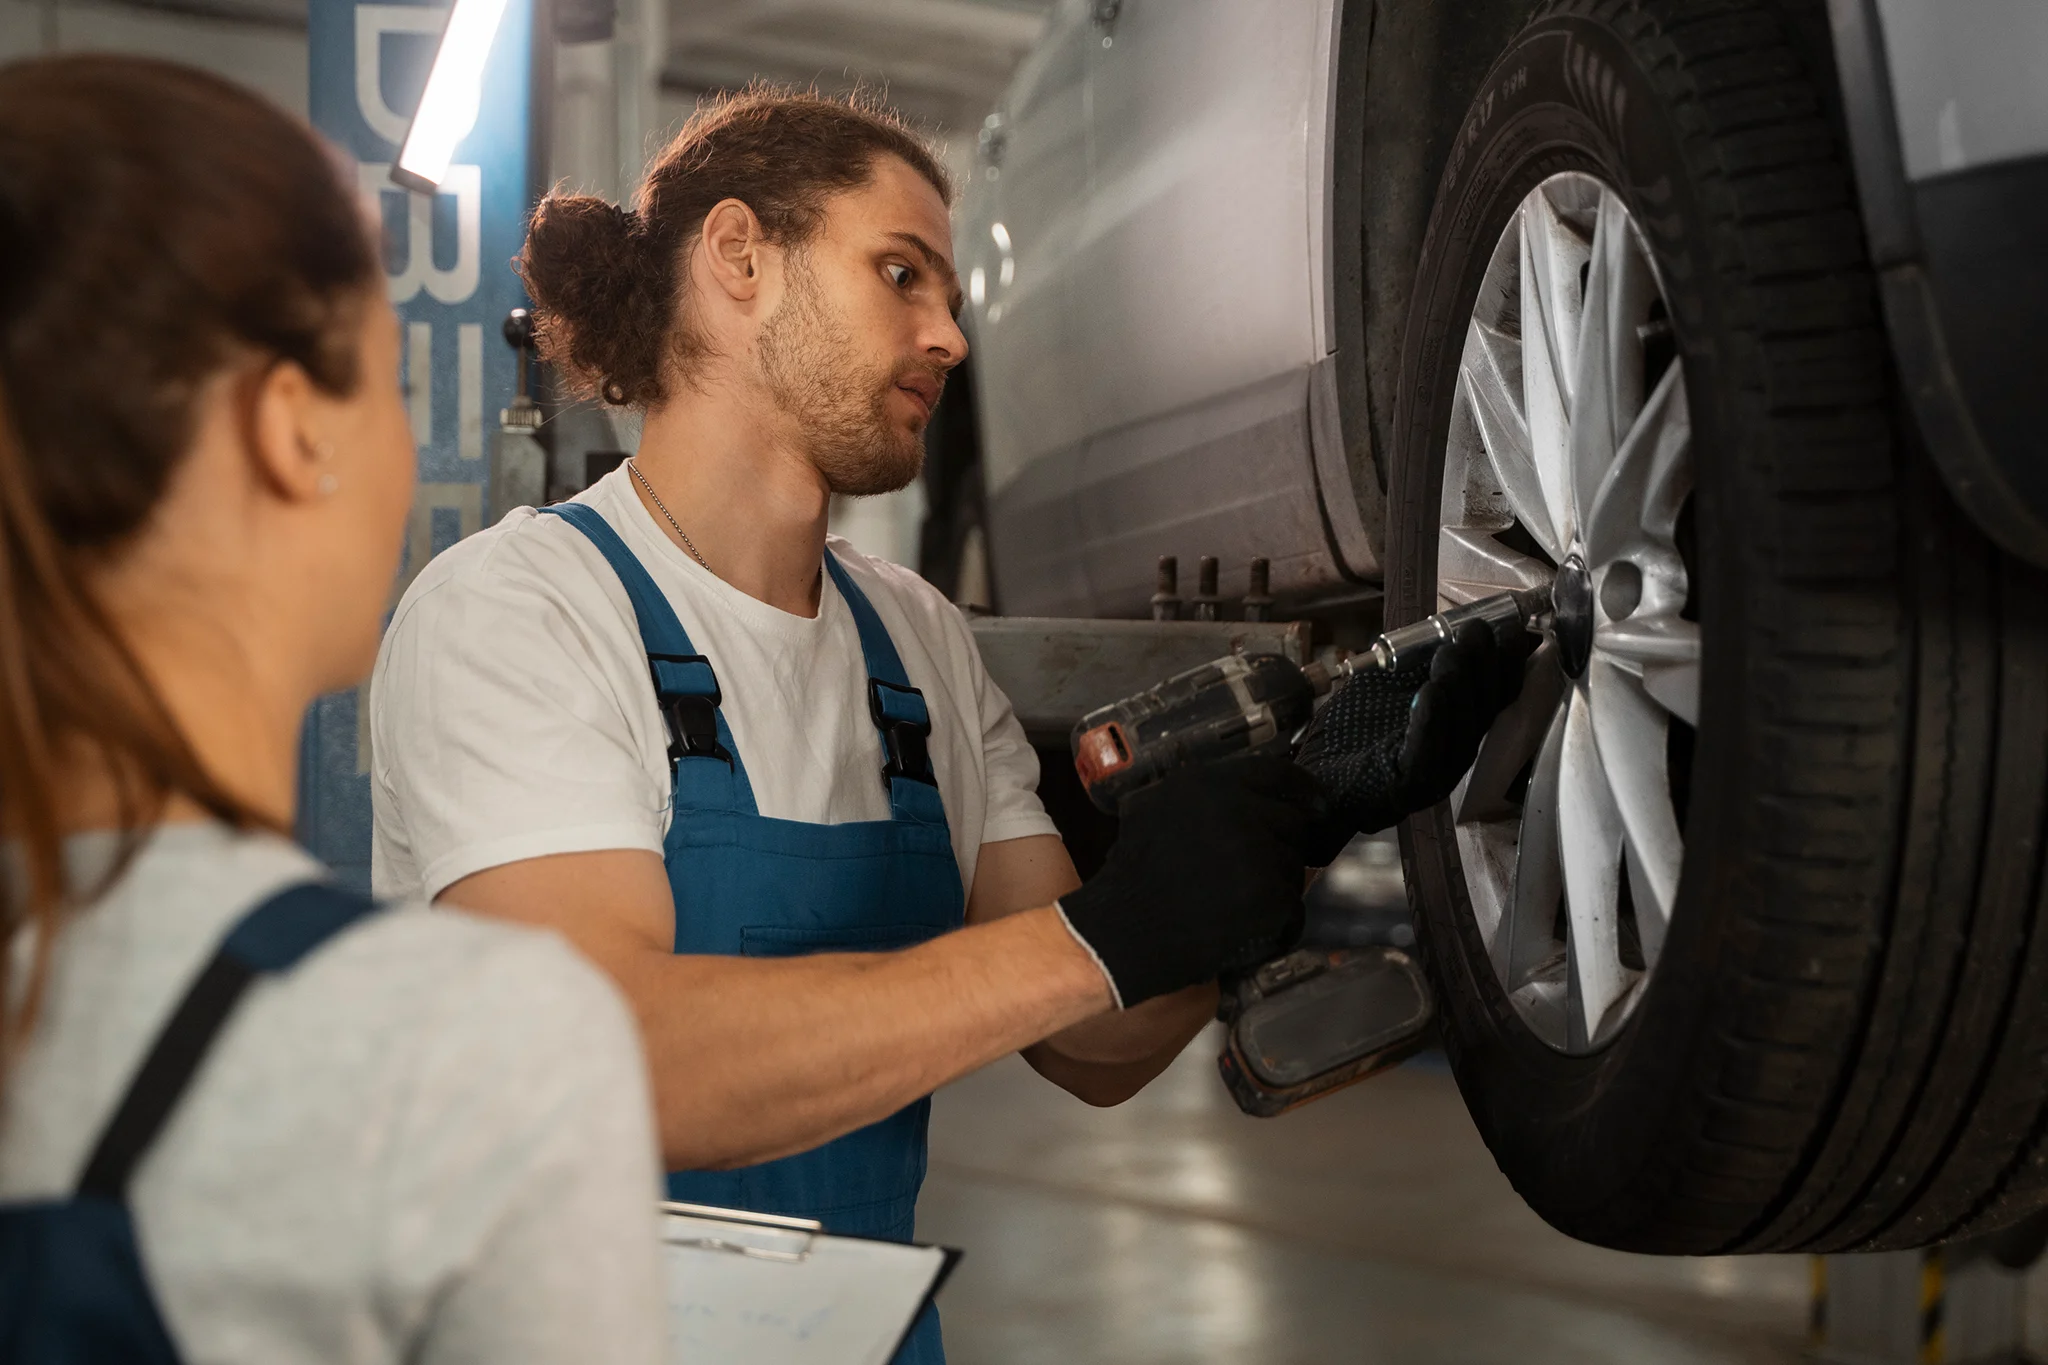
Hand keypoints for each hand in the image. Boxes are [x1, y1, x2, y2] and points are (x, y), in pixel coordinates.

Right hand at [1057, 754, 1324, 1008]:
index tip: (1315, 803)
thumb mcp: (1152, 807)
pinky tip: (1242, 927)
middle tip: (1251, 870)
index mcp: (1210, 784)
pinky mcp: (1272, 898)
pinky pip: (1293, 908)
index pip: (1280, 773)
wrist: (1125, 931)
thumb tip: (1247, 791)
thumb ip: (1202, 792)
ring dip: (1274, 885)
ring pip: (1294, 867)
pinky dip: (1275, 923)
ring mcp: (1259, 855)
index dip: (1302, 789)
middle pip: (1294, 822)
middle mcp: (1240, 812)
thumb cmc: (1135, 874)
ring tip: (1234, 902)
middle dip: (1280, 845)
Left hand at [1294, 618, 1536, 862]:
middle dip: (1483, 663)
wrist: (1317, 778)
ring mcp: (1437, 771)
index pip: (1497, 692)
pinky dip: (1431, 719)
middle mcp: (1457, 748)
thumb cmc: (1355, 729)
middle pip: (1484, 706)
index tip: (1507, 624)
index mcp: (1459, 725)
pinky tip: (1429, 691)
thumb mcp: (1390, 685)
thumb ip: (1420, 662)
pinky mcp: (1409, 785)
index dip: (1507, 659)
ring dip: (1459, 684)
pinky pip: (1426, 751)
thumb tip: (1453, 622)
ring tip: (1452, 650)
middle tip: (1476, 628)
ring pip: (1461, 726)